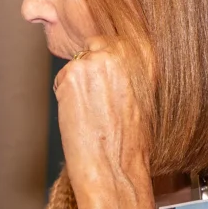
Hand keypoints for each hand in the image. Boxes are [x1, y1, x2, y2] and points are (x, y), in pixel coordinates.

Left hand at [54, 41, 158, 208]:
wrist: (115, 167)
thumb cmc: (131, 143)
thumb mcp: (144, 99)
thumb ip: (130, 74)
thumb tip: (113, 64)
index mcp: (146, 57)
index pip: (118, 41)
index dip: (108, 60)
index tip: (107, 81)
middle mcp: (121, 52)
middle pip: (93, 47)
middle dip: (91, 70)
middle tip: (97, 103)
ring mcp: (94, 61)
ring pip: (76, 65)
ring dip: (77, 85)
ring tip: (92, 114)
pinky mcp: (71, 74)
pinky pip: (61, 80)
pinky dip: (65, 97)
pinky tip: (79, 116)